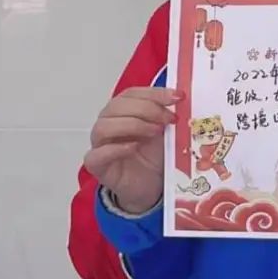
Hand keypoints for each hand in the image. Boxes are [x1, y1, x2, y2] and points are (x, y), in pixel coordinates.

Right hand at [83, 87, 183, 214]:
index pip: (132, 94)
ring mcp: (99, 144)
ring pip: (104, 126)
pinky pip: (97, 154)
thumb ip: (167, 115)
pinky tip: (134, 147)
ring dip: (132, 125)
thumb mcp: (165, 131)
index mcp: (122, 110)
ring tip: (155, 131)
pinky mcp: (97, 165)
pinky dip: (116, 148)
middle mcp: (108, 122)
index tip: (176, 97)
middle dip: (146, 108)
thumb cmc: (153, 156)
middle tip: (168, 118)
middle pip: (117, 106)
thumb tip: (180, 99)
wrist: (150, 185)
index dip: (154, 93)